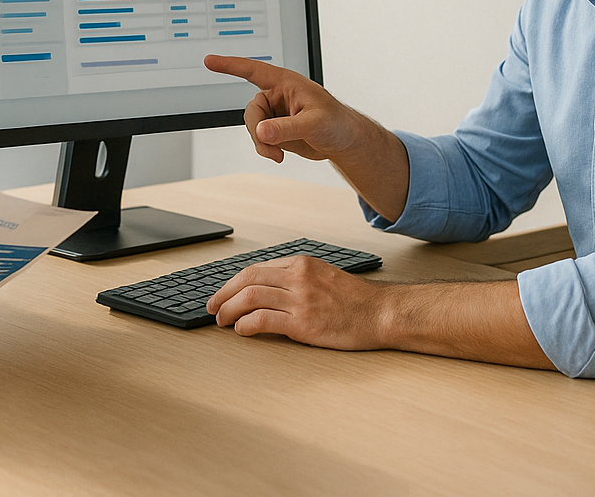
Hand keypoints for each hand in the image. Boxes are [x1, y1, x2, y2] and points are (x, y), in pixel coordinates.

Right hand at [202, 55, 378, 163]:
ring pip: (252, 126)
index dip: (230, 65)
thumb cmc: (336, 122)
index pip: (252, 70)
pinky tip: (279, 155)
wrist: (343, 142)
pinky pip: (259, 138)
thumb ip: (286, 128)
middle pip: (251, 110)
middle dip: (257, 130)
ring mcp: (274, 112)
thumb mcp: (313, 123)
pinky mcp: (275, 128)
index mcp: (286, 83)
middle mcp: (277, 95)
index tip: (209, 61)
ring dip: (261, 143)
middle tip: (270, 147)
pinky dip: (265, 148)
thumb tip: (261, 131)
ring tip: (278, 154)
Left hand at [207, 256, 384, 348]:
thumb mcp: (323, 276)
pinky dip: (246, 325)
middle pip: (247, 280)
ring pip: (250, 297)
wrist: (381, 314)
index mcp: (301, 264)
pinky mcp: (304, 323)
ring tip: (222, 321)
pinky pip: (263, 320)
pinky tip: (241, 330)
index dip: (232, 283)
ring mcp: (300, 300)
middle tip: (212, 308)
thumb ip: (295, 278)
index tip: (222, 294)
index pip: (256, 269)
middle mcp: (298, 278)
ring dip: (229, 309)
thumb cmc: (355, 300)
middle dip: (223, 294)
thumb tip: (263, 289)